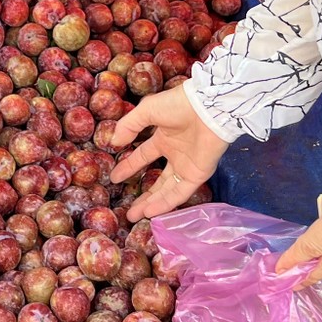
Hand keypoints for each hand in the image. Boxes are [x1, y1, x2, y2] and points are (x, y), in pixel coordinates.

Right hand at [109, 87, 228, 220]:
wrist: (208, 108)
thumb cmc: (178, 105)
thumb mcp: (147, 111)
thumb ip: (129, 126)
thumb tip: (114, 143)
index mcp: (164, 138)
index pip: (143, 157)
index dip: (129, 167)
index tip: (115, 178)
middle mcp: (175, 155)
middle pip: (156, 181)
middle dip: (142, 195)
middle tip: (127, 209)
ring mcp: (186, 166)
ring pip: (167, 190)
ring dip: (151, 203)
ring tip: (134, 216)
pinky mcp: (197, 174)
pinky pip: (179, 193)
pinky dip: (165, 203)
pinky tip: (151, 212)